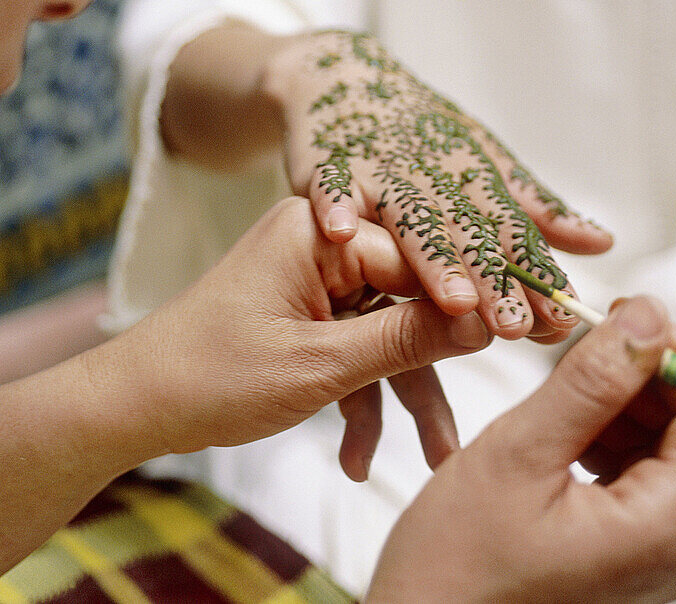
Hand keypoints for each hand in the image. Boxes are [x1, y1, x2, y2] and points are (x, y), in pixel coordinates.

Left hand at [133, 196, 489, 478]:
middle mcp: (321, 242)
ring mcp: (314, 278)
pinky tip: (356, 458)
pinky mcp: (307, 311)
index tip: (527, 330)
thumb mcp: (320, 363)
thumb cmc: (211, 374)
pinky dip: (359, 398)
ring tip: (437, 459)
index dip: (472, 298)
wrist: (134, 403)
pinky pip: (353, 347)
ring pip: (384, 331)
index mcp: (320, 229)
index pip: (418, 254)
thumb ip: (406, 340)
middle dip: (439, 362)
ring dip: (401, 396)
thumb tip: (485, 321)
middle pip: (408, 295)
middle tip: (503, 381)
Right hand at [265, 30, 611, 341]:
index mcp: (473, 182)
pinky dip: (335, 205)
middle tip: (514, 327)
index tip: (563, 319)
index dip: (535, 275)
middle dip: (491, 279)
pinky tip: (342, 232)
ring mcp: (380, 169)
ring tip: (454, 300)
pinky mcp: (329, 162)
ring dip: (430, 256)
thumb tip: (602, 243)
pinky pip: (331, 185)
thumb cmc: (425, 132)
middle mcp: (433, 178)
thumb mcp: (484, 163)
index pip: (509, 234)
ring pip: (409, 217)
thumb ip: (536, 210)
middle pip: (465, 233)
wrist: (348, 77)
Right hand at [366, 296, 675, 603]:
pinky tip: (564, 418)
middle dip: (647, 372)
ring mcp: (643, 555)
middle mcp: (666, 550)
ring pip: (665, 448)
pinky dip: (607, 431)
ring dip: (624, 399)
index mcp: (657, 531)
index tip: (627, 314)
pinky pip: (636, 474)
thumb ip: (590, 381)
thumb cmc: (454, 562)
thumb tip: (647, 315)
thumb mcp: (520, 452)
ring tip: (566, 376)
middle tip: (589, 334)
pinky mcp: (616, 552)